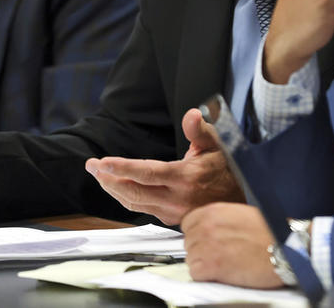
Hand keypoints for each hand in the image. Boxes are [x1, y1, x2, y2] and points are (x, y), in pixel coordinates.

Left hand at [84, 109, 242, 224]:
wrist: (242, 197)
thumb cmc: (228, 167)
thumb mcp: (218, 143)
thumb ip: (201, 129)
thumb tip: (192, 114)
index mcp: (186, 177)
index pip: (146, 173)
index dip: (122, 167)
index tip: (101, 162)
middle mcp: (177, 197)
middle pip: (133, 191)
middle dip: (108, 178)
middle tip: (91, 165)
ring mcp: (173, 211)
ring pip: (134, 202)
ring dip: (114, 189)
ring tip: (100, 175)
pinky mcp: (171, 218)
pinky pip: (142, 209)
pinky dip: (126, 197)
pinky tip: (119, 187)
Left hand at [182, 202, 280, 287]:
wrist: (283, 247)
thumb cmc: (271, 232)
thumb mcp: (242, 214)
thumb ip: (222, 220)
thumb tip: (212, 229)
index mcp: (214, 211)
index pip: (188, 223)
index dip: (197, 234)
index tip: (205, 240)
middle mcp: (207, 226)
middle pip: (189, 242)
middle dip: (201, 250)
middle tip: (219, 254)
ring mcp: (207, 245)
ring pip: (191, 259)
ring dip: (204, 264)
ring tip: (224, 263)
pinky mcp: (210, 266)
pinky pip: (195, 273)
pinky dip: (206, 276)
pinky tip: (221, 272)